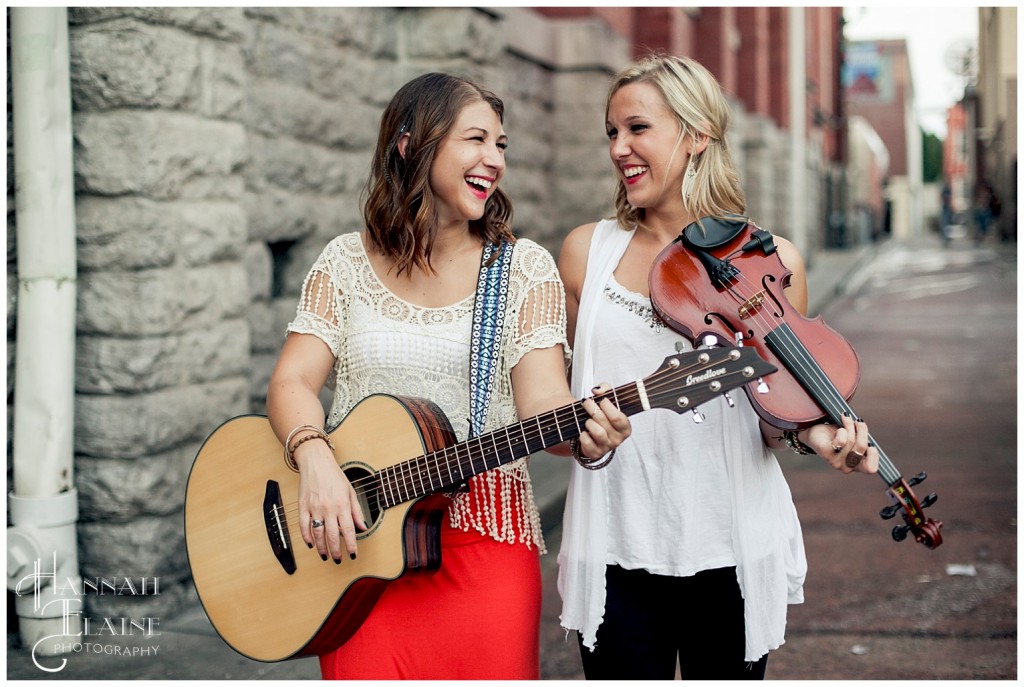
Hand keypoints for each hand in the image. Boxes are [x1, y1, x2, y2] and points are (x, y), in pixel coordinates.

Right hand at [295, 440, 366, 562]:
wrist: (316, 462)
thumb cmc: (335, 476)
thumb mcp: (351, 491)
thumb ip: (357, 511)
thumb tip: (363, 527)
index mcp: (342, 504)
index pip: (348, 530)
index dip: (351, 545)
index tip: (353, 555)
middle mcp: (328, 508)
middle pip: (332, 536)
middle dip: (336, 551)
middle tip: (338, 560)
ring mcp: (314, 508)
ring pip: (317, 534)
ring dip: (321, 548)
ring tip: (325, 555)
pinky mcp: (303, 506)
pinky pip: (303, 526)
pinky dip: (306, 537)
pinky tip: (311, 544)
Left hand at [576, 383, 631, 458]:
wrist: (592, 435)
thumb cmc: (602, 417)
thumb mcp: (607, 402)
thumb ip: (605, 390)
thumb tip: (597, 390)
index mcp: (625, 428)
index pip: (618, 417)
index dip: (607, 406)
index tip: (601, 401)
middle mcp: (618, 439)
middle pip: (605, 422)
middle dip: (593, 409)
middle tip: (587, 403)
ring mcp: (606, 447)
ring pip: (598, 432)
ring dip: (589, 423)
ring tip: (587, 420)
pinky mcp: (595, 453)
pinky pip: (587, 442)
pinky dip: (583, 435)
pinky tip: (584, 431)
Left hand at [800, 413, 878, 474]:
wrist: (814, 433)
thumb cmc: (837, 436)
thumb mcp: (854, 438)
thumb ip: (862, 439)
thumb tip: (863, 428)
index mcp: (856, 466)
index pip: (871, 468)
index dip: (873, 454)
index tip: (869, 443)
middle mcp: (846, 467)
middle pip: (862, 447)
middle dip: (862, 430)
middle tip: (858, 421)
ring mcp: (835, 461)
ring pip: (851, 441)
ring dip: (850, 425)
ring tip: (846, 419)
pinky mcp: (825, 453)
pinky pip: (840, 441)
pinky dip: (841, 430)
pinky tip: (838, 427)